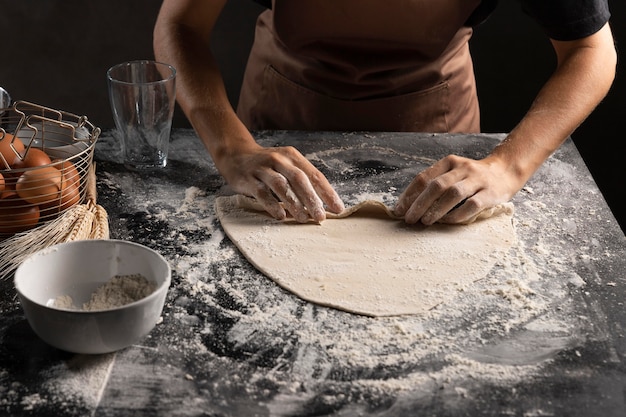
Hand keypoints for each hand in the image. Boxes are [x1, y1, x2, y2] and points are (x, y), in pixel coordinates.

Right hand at [218, 142, 344, 222]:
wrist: (235, 154)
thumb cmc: (267, 165)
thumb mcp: (286, 165)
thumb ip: (301, 180)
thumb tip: (322, 204)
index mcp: (292, 156)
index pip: (314, 175)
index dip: (327, 192)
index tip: (338, 208)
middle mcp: (279, 159)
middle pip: (299, 179)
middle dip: (312, 199)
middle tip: (321, 217)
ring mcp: (262, 168)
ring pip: (281, 186)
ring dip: (294, 204)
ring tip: (303, 219)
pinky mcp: (248, 179)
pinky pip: (262, 193)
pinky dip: (272, 205)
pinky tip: (281, 216)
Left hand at [394, 154, 519, 224]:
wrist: (505, 172)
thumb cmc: (471, 178)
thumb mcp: (453, 173)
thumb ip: (434, 184)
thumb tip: (409, 205)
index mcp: (449, 162)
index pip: (424, 177)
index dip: (409, 194)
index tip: (399, 210)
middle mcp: (463, 168)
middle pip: (437, 186)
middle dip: (419, 203)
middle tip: (409, 218)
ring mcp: (477, 180)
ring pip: (453, 194)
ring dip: (436, 209)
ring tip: (425, 221)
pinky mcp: (490, 193)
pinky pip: (472, 205)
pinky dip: (457, 215)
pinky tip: (447, 222)